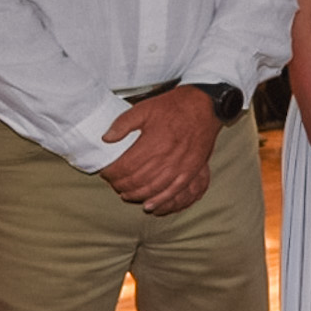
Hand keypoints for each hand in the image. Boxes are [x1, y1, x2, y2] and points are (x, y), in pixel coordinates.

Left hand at [100, 87, 220, 213]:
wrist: (204, 106)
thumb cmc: (174, 106)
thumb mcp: (145, 108)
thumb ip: (123, 123)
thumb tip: (106, 139)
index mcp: (153, 142)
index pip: (125, 167)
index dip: (112, 173)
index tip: (106, 172)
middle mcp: (166, 157)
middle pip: (136, 180)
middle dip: (120, 185)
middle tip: (113, 182)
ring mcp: (180, 166)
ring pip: (152, 189)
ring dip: (136, 194)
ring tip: (125, 193)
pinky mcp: (191, 170)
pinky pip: (174, 191)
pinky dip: (159, 200)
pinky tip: (149, 205)